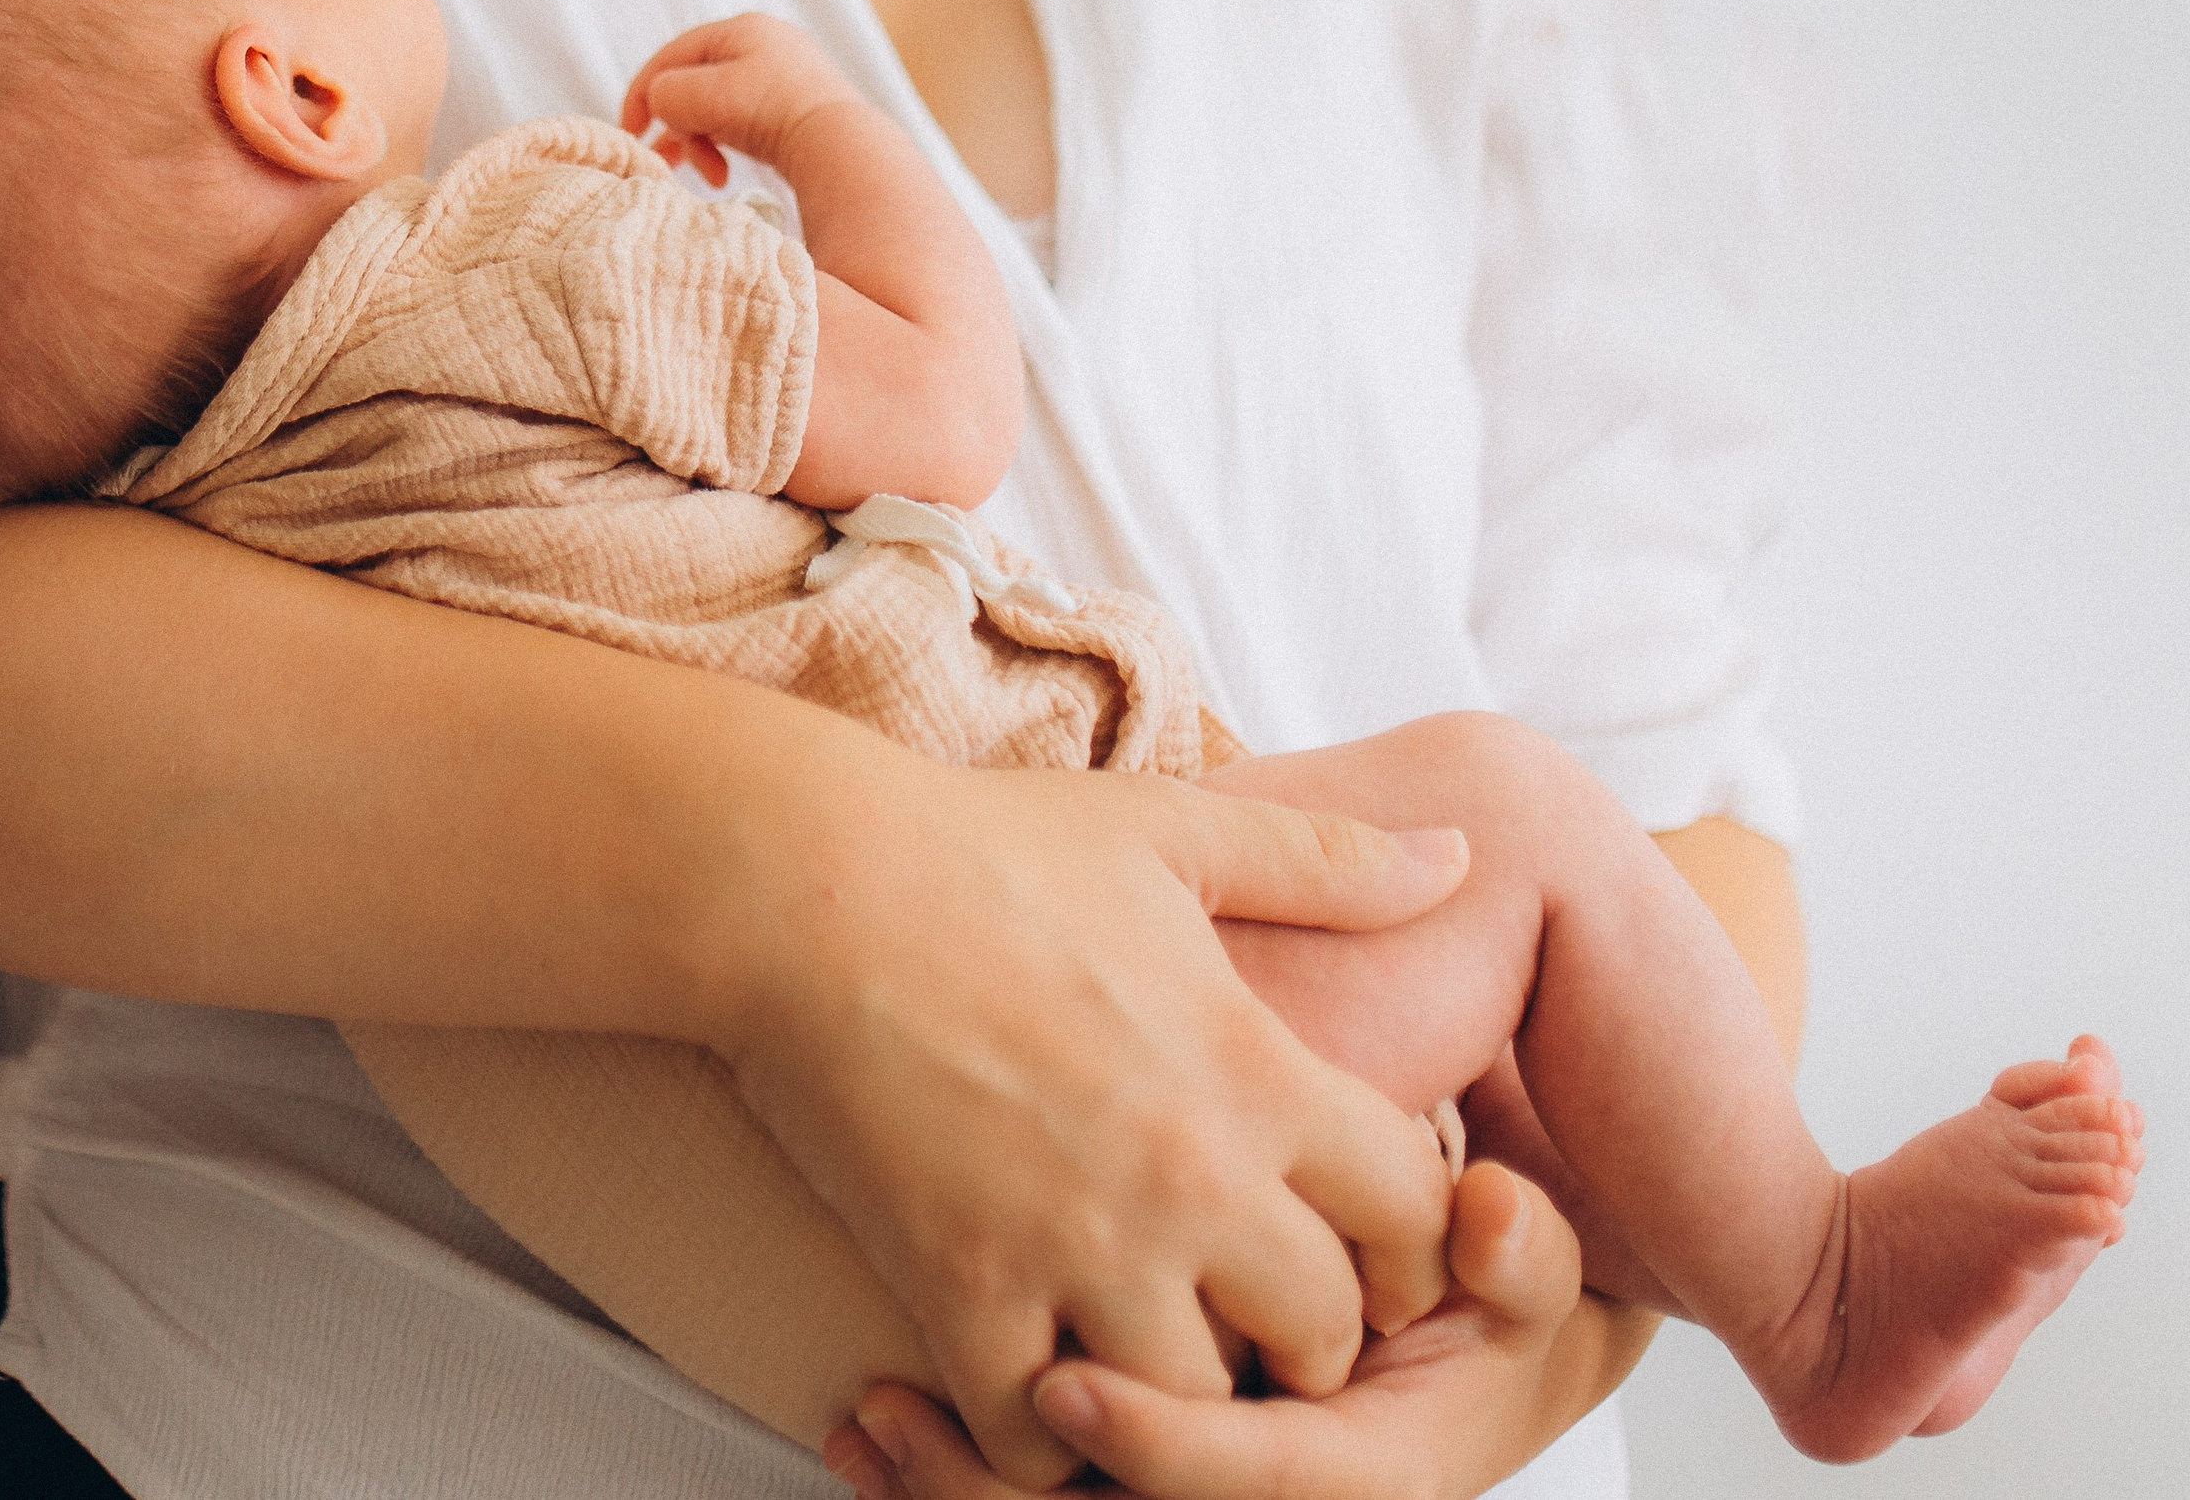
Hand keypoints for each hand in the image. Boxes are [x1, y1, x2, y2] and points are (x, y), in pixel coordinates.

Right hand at [620, 12, 865, 186]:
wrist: (839, 145)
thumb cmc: (770, 112)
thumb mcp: (701, 95)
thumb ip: (665, 92)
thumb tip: (662, 105)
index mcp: (741, 28)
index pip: (673, 54)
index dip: (643, 92)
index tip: (628, 131)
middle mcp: (765, 45)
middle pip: (696, 83)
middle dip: (677, 125)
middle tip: (665, 160)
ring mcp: (784, 78)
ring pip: (719, 109)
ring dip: (702, 143)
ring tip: (708, 176)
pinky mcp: (796, 111)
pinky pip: (745, 125)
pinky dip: (728, 147)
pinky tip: (728, 173)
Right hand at [717, 759, 1470, 1485]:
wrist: (809, 891)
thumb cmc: (984, 849)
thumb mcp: (1181, 832)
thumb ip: (1332, 861)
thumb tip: (1456, 855)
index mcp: (1257, 1073)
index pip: (1419, 1214)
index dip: (1412, 1241)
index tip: (1367, 1237)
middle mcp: (1190, 1179)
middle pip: (1323, 1335)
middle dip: (1309, 1338)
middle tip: (1259, 1314)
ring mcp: (1077, 1244)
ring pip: (1191, 1405)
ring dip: (1178, 1396)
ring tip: (1145, 1348)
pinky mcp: (965, 1287)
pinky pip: (1033, 1432)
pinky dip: (1038, 1429)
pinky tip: (1026, 1369)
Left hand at [826, 1162, 1594, 1499]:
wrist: (1470, 1353)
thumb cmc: (1477, 1310)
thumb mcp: (1524, 1281)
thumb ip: (1519, 1257)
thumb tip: (1491, 1220)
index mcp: (1374, 1476)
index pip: (1261, 1482)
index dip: (1164, 1445)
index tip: (1067, 1386)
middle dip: (1006, 1491)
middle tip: (903, 1418)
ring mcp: (1199, 1497)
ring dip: (954, 1487)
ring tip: (867, 1424)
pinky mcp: (1145, 1485)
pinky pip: (1046, 1498)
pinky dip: (957, 1466)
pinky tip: (874, 1430)